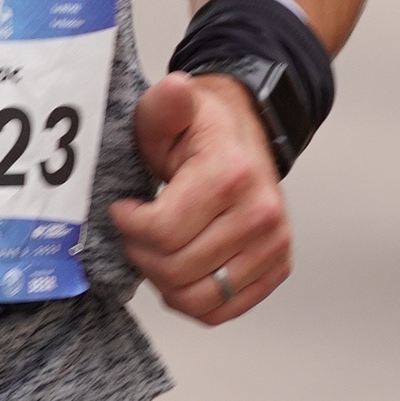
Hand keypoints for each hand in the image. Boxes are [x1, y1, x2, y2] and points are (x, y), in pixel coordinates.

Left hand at [111, 70, 288, 322]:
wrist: (247, 135)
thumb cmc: (202, 130)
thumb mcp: (171, 109)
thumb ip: (164, 104)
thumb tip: (174, 90)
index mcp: (231, 175)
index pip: (163, 232)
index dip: (129, 228)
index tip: (123, 211)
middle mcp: (260, 214)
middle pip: (176, 269)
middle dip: (142, 255)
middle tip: (136, 234)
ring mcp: (272, 244)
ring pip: (197, 297)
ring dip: (164, 283)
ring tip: (157, 253)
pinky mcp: (276, 267)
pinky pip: (223, 310)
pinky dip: (193, 301)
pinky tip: (181, 273)